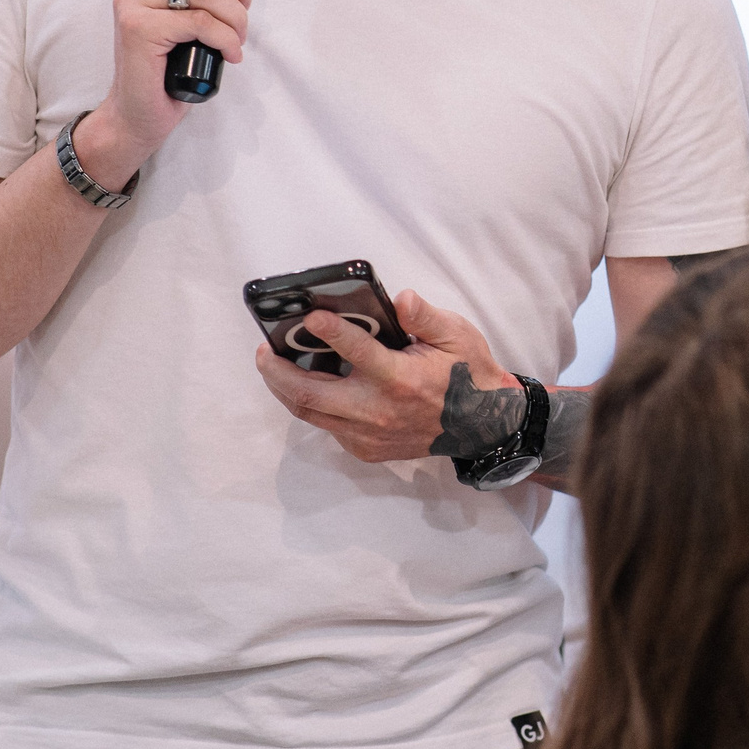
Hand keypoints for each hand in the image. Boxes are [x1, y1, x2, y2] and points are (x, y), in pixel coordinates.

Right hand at [71, 0, 257, 187]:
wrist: (140, 110)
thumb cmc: (174, 59)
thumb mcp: (200, 8)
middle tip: (245, 13)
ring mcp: (132, 0)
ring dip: (237, 17)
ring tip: (237, 38)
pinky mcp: (138, 27)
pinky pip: (201, 23)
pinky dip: (227, 39)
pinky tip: (231, 54)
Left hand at [253, 290, 521, 465]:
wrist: (484, 425)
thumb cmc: (469, 374)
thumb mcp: (457, 335)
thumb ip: (425, 317)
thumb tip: (400, 299)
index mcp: (401, 380)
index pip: (356, 351)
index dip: (330, 331)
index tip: (310, 315)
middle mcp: (378, 412)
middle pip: (310, 394)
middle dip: (278, 371)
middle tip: (264, 349)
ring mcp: (369, 436)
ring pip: (311, 413)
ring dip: (285, 389)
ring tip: (272, 365)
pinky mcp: (366, 449)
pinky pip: (328, 425)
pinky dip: (313, 404)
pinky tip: (307, 384)